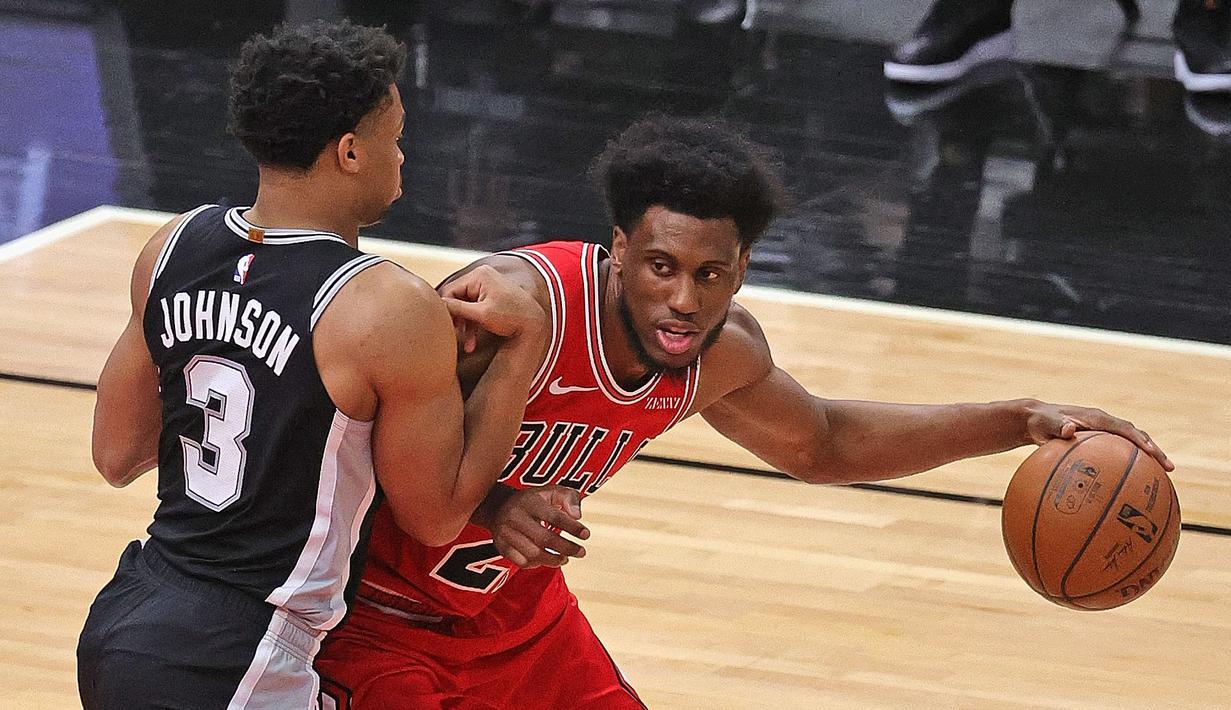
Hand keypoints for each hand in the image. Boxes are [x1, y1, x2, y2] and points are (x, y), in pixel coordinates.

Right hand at [440, 265, 545, 349]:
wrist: (535, 324)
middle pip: (456, 298)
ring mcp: (487, 285)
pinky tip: (472, 344)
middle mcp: (482, 276)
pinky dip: (473, 325)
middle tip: (454, 337)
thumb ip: (457, 309)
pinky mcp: (490, 297)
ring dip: (465, 327)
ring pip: (465, 306)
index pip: (450, 290)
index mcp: (479, 276)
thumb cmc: (511, 317)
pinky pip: (474, 309)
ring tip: (467, 346)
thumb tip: (438, 305)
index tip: (444, 328)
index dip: (445, 310)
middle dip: (456, 321)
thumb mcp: (482, 315)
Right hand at [483, 485, 589, 568]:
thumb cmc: (533, 500)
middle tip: (581, 552)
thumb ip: (568, 497)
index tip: (586, 535)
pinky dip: (536, 564)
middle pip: (544, 539)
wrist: (497, 505)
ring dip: (553, 560)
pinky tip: (545, 560)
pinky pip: (521, 562)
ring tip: (565, 559)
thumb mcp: (550, 491)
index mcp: (530, 502)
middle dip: (567, 548)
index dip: (572, 527)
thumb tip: (577, 516)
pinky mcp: (501, 546)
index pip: (554, 516)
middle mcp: (516, 517)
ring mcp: (506, 533)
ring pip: (533, 554)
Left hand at [1021, 400, 1172, 470]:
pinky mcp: (1102, 442)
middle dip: (1154, 451)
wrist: (1037, 419)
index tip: (1151, 453)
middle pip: (1137, 436)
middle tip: (1169, 468)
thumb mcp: (1045, 423)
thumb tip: (1069, 429)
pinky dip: (1132, 465)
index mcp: (1096, 418)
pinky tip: (1135, 485)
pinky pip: (1121, 453)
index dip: (1138, 439)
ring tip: (1164, 478)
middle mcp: (1106, 423)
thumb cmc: (1040, 422)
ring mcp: (1105, 432)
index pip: (1123, 428)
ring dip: (1149, 458)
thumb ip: (1057, 425)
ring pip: (1133, 445)